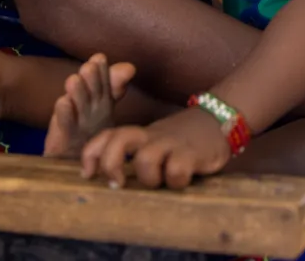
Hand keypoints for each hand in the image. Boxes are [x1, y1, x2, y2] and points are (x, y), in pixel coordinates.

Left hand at [80, 106, 229, 188]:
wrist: (218, 120)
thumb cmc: (180, 141)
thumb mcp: (154, 142)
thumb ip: (135, 155)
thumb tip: (108, 183)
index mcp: (140, 134)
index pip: (107, 136)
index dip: (92, 153)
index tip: (87, 174)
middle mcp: (152, 137)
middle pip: (120, 141)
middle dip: (111, 164)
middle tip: (117, 184)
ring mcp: (172, 143)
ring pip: (146, 159)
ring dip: (148, 177)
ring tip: (159, 183)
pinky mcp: (193, 153)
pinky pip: (177, 171)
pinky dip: (176, 182)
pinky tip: (181, 182)